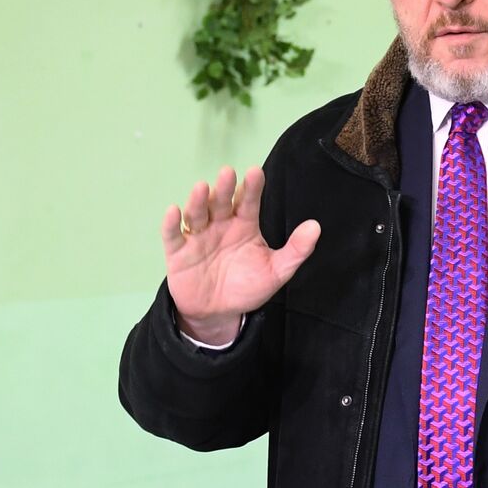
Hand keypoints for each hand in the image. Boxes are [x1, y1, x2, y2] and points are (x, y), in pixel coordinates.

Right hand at [162, 166, 319, 344]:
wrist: (219, 314)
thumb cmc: (247, 287)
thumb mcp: (276, 272)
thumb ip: (296, 250)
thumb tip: (315, 226)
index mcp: (244, 225)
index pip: (248, 202)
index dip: (251, 188)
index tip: (255, 173)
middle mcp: (220, 225)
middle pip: (221, 202)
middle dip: (223, 188)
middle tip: (227, 173)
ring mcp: (198, 237)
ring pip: (197, 214)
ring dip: (198, 201)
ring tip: (202, 188)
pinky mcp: (178, 253)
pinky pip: (172, 236)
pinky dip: (171, 224)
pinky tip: (173, 211)